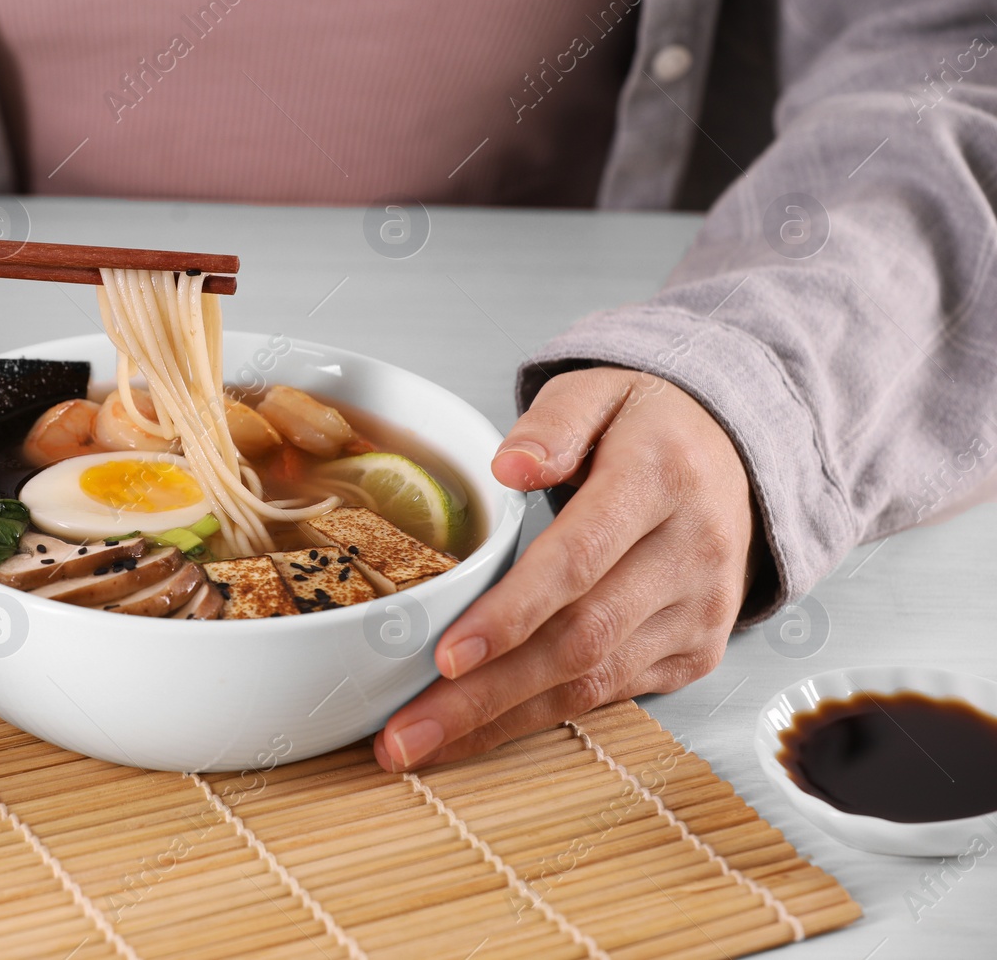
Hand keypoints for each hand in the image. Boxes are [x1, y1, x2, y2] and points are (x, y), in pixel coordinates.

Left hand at [373, 367, 759, 771]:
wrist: (736, 456)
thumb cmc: (645, 427)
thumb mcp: (599, 391)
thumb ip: (553, 422)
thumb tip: (507, 468)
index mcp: (661, 480)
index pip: (578, 559)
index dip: (511, 614)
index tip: (447, 656)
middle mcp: (691, 554)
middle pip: (579, 640)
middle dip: (484, 696)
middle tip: (402, 734)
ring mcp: (700, 612)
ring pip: (592, 684)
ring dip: (499, 723)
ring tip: (417, 745)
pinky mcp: (696, 652)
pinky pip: (610, 696)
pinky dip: (537, 718)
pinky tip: (476, 733)